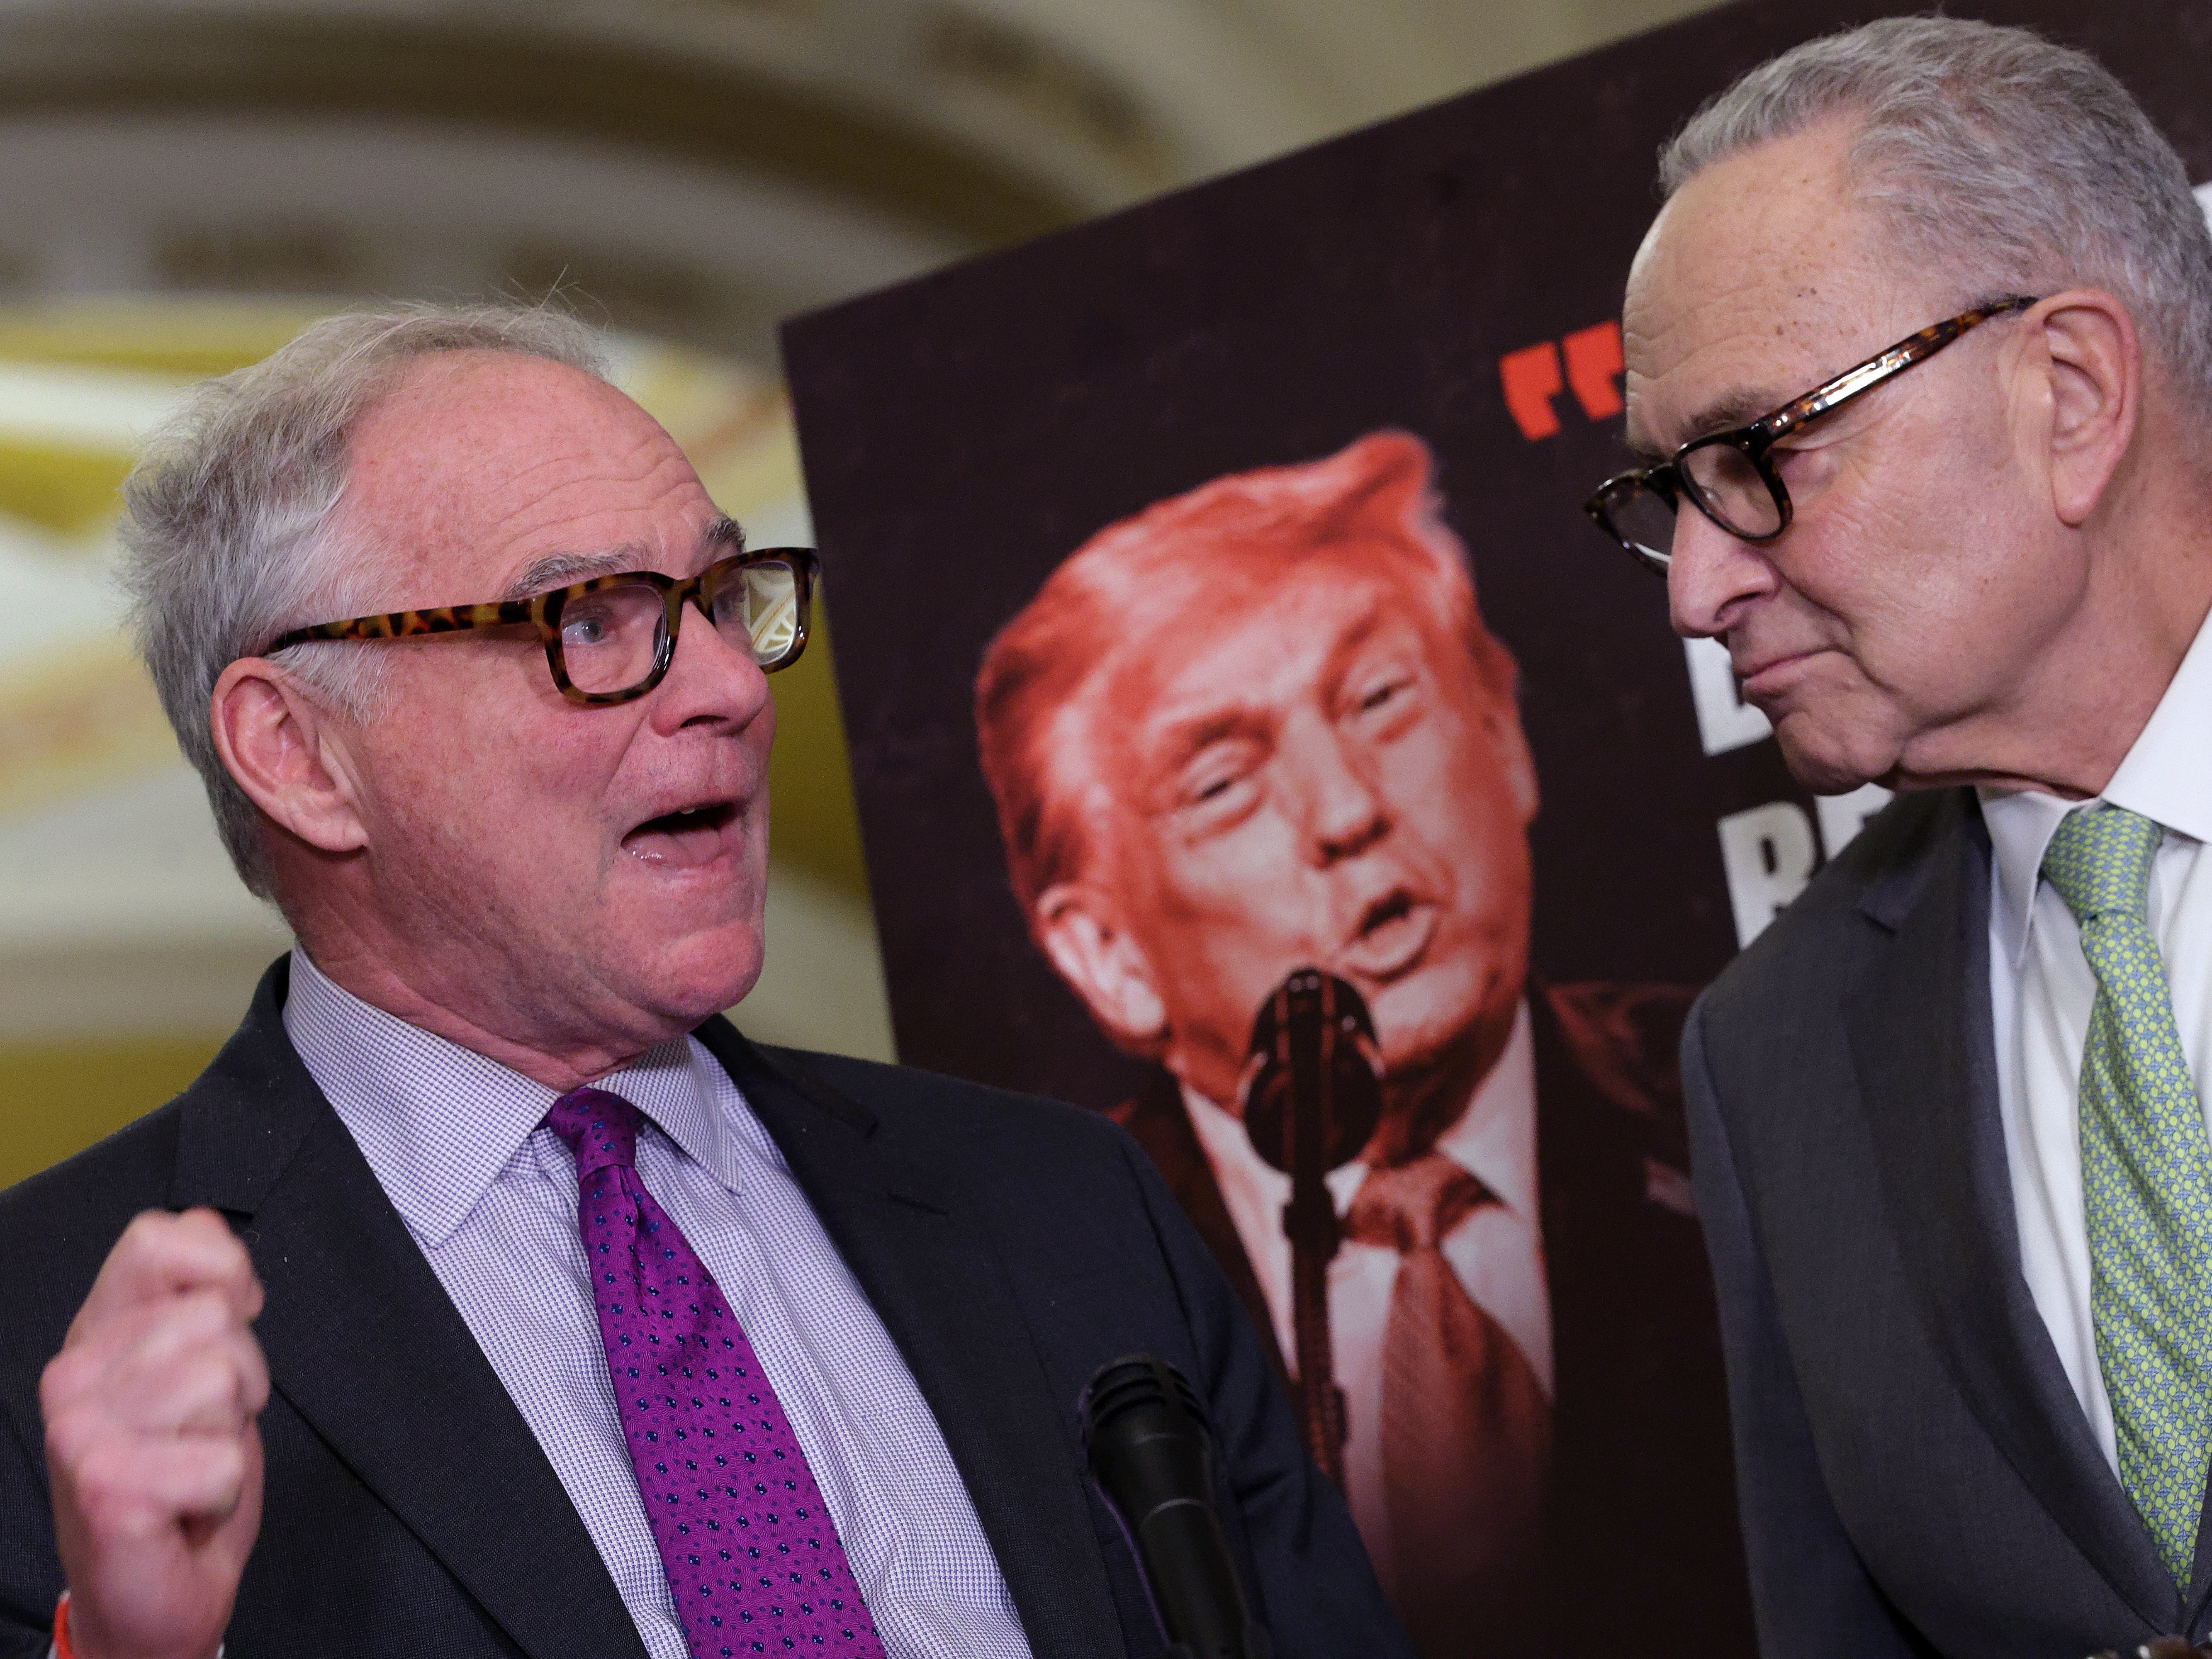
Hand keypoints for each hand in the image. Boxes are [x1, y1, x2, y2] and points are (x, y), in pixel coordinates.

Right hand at [41, 1209, 268, 1658]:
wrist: (150, 1594)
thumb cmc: (180, 1479)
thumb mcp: (200, 1368)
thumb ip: (199, 1293)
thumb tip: (206, 1224)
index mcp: (95, 1335)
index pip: (157, 1239)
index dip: (219, 1269)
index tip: (231, 1318)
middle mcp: (73, 1375)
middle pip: (216, 1319)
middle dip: (242, 1376)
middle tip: (202, 1429)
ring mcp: (81, 1431)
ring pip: (225, 1378)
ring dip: (233, 1432)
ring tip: (192, 1464)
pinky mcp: (106, 1487)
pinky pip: (223, 1456)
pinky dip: (224, 1489)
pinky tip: (187, 1508)